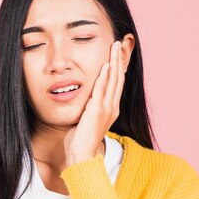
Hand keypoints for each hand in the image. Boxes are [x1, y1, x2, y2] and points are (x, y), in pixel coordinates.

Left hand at [64, 39, 125, 166]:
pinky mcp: (97, 112)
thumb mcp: (86, 119)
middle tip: (119, 43)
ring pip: (113, 81)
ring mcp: (106, 109)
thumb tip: (84, 99)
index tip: (119, 52)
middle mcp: (112, 107)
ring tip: (114, 47)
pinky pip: (102, 91)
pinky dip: (105, 78)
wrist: (81, 156)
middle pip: (118, 78)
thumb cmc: (80, 140)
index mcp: (110, 108)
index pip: (116, 83)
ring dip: (114, 62)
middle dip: (119, 59)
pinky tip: (106, 66)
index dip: (118, 66)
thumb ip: (88, 107)